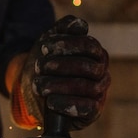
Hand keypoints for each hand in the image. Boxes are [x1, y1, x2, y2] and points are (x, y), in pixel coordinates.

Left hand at [9, 15, 109, 129]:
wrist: (35, 90)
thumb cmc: (47, 62)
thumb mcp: (51, 41)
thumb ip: (64, 28)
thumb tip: (81, 25)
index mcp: (95, 53)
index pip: (88, 46)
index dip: (66, 45)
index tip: (44, 47)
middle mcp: (101, 72)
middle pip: (88, 67)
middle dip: (61, 66)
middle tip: (40, 67)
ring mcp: (99, 93)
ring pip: (86, 87)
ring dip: (59, 85)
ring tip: (39, 85)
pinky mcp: (93, 111)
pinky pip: (87, 108)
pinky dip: (68, 104)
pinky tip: (51, 102)